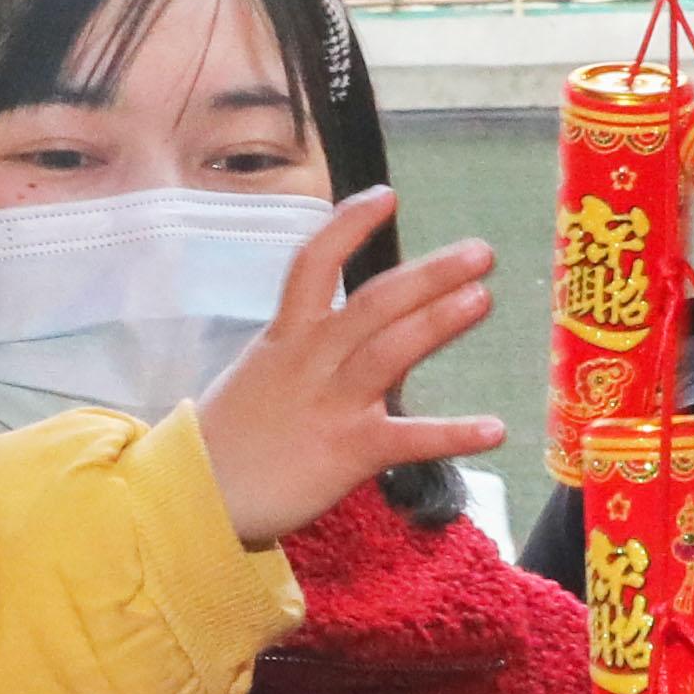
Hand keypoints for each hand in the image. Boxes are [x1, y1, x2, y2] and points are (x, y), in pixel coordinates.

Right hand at [195, 191, 505, 545]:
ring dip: (439, 321)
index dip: (349, 225)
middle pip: (374, 302)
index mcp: (286, 336)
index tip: (387, 197)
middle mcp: (311, 360)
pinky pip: (409, 439)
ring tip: (482, 298)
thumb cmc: (228, 438)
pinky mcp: (348, 452)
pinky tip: (496, 429)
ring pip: (392, 351)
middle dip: (429, 274)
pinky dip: (455, 434)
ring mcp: (331, 404)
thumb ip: (298, 349)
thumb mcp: (256, 374)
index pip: (315, 262)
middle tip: (480, 252)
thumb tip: (333, 330)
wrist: (197, 497)